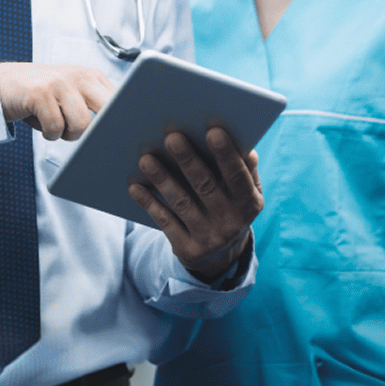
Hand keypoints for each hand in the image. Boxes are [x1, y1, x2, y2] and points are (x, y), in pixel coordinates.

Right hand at [0, 63, 114, 140]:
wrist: (1, 84)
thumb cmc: (41, 95)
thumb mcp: (73, 93)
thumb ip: (96, 105)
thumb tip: (120, 130)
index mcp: (93, 76)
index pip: (122, 101)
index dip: (120, 121)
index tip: (116, 134)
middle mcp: (80, 76)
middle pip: (108, 113)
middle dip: (97, 131)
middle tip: (78, 131)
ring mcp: (60, 82)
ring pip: (81, 125)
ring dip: (66, 134)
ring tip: (55, 124)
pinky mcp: (40, 93)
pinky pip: (55, 128)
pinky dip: (48, 133)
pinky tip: (40, 121)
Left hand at [127, 127, 262, 280]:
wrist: (221, 254)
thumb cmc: (230, 204)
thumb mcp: (245, 191)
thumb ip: (244, 168)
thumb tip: (244, 146)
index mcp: (249, 202)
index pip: (238, 176)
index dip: (226, 154)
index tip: (213, 131)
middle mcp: (231, 222)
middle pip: (206, 186)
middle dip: (188, 161)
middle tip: (172, 137)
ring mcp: (209, 238)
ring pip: (182, 203)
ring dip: (162, 179)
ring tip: (146, 159)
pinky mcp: (188, 249)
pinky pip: (165, 222)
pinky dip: (149, 203)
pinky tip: (135, 187)